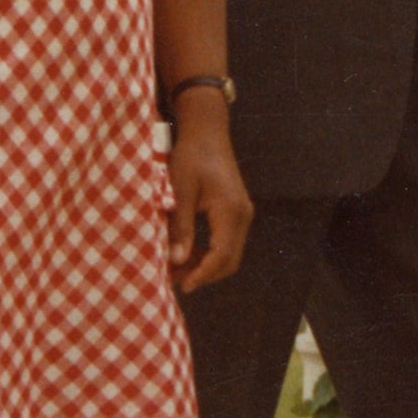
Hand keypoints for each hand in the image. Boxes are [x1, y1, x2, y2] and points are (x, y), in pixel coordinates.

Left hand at [166, 103, 252, 291]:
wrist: (207, 132)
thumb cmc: (191, 157)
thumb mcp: (180, 191)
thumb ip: (181, 227)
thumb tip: (176, 261)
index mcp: (231, 211)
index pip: (221, 256)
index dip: (201, 275)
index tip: (180, 285)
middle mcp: (243, 215)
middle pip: (230, 261)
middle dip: (204, 275)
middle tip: (175, 280)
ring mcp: (243, 213)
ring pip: (230, 254)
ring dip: (206, 265)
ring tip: (177, 268)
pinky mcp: (237, 211)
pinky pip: (228, 242)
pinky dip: (210, 253)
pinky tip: (188, 252)